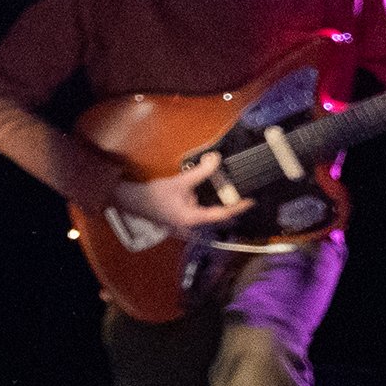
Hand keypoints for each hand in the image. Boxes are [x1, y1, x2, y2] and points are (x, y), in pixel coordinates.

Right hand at [110, 149, 235, 231]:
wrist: (134, 202)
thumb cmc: (154, 196)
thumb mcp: (179, 182)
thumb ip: (199, 172)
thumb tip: (215, 159)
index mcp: (193, 219)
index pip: (222, 214)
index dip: (238, 207)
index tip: (250, 200)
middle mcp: (192, 226)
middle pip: (218, 216)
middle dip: (230, 205)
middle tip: (244, 194)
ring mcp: (188, 224)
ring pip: (210, 214)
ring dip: (218, 204)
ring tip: (231, 192)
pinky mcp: (184, 219)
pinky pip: (201, 212)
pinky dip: (208, 203)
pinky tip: (211, 194)